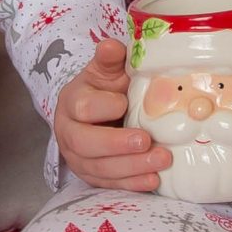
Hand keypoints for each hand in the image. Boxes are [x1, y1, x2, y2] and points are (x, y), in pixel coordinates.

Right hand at [53, 36, 170, 192]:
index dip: (103, 107)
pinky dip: (132, 184)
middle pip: (86, 144)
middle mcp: (69, 133)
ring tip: (162, 159)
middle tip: (146, 141)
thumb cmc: (106, 89)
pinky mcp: (93, 177)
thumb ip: (110, 59)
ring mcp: (79, 159)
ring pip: (100, 169)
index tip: (125, 102)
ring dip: (132, 167)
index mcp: (72, 102)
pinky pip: (110, 185)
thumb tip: (112, 45)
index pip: (82, 108)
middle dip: (117, 145)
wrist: (99, 113)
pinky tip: (154, 180)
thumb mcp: (106, 71)